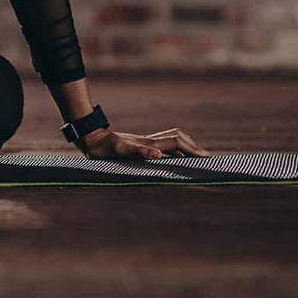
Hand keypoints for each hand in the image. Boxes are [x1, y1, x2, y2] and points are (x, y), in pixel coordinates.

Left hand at [80, 127, 209, 160]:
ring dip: (185, 147)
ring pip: (171, 141)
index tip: (206, 158)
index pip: (177, 142)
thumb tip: (159, 154)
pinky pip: (162, 146)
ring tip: (196, 158)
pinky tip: (173, 159)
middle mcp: (149, 141)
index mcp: (148, 143)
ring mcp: (145, 142)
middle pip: (178, 138)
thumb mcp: (119, 152)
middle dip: (193, 146)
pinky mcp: (139, 146)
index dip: (192, 149)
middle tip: (207, 158)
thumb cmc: (103, 148)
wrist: (90, 138)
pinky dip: (173, 151)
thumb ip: (138, 152)